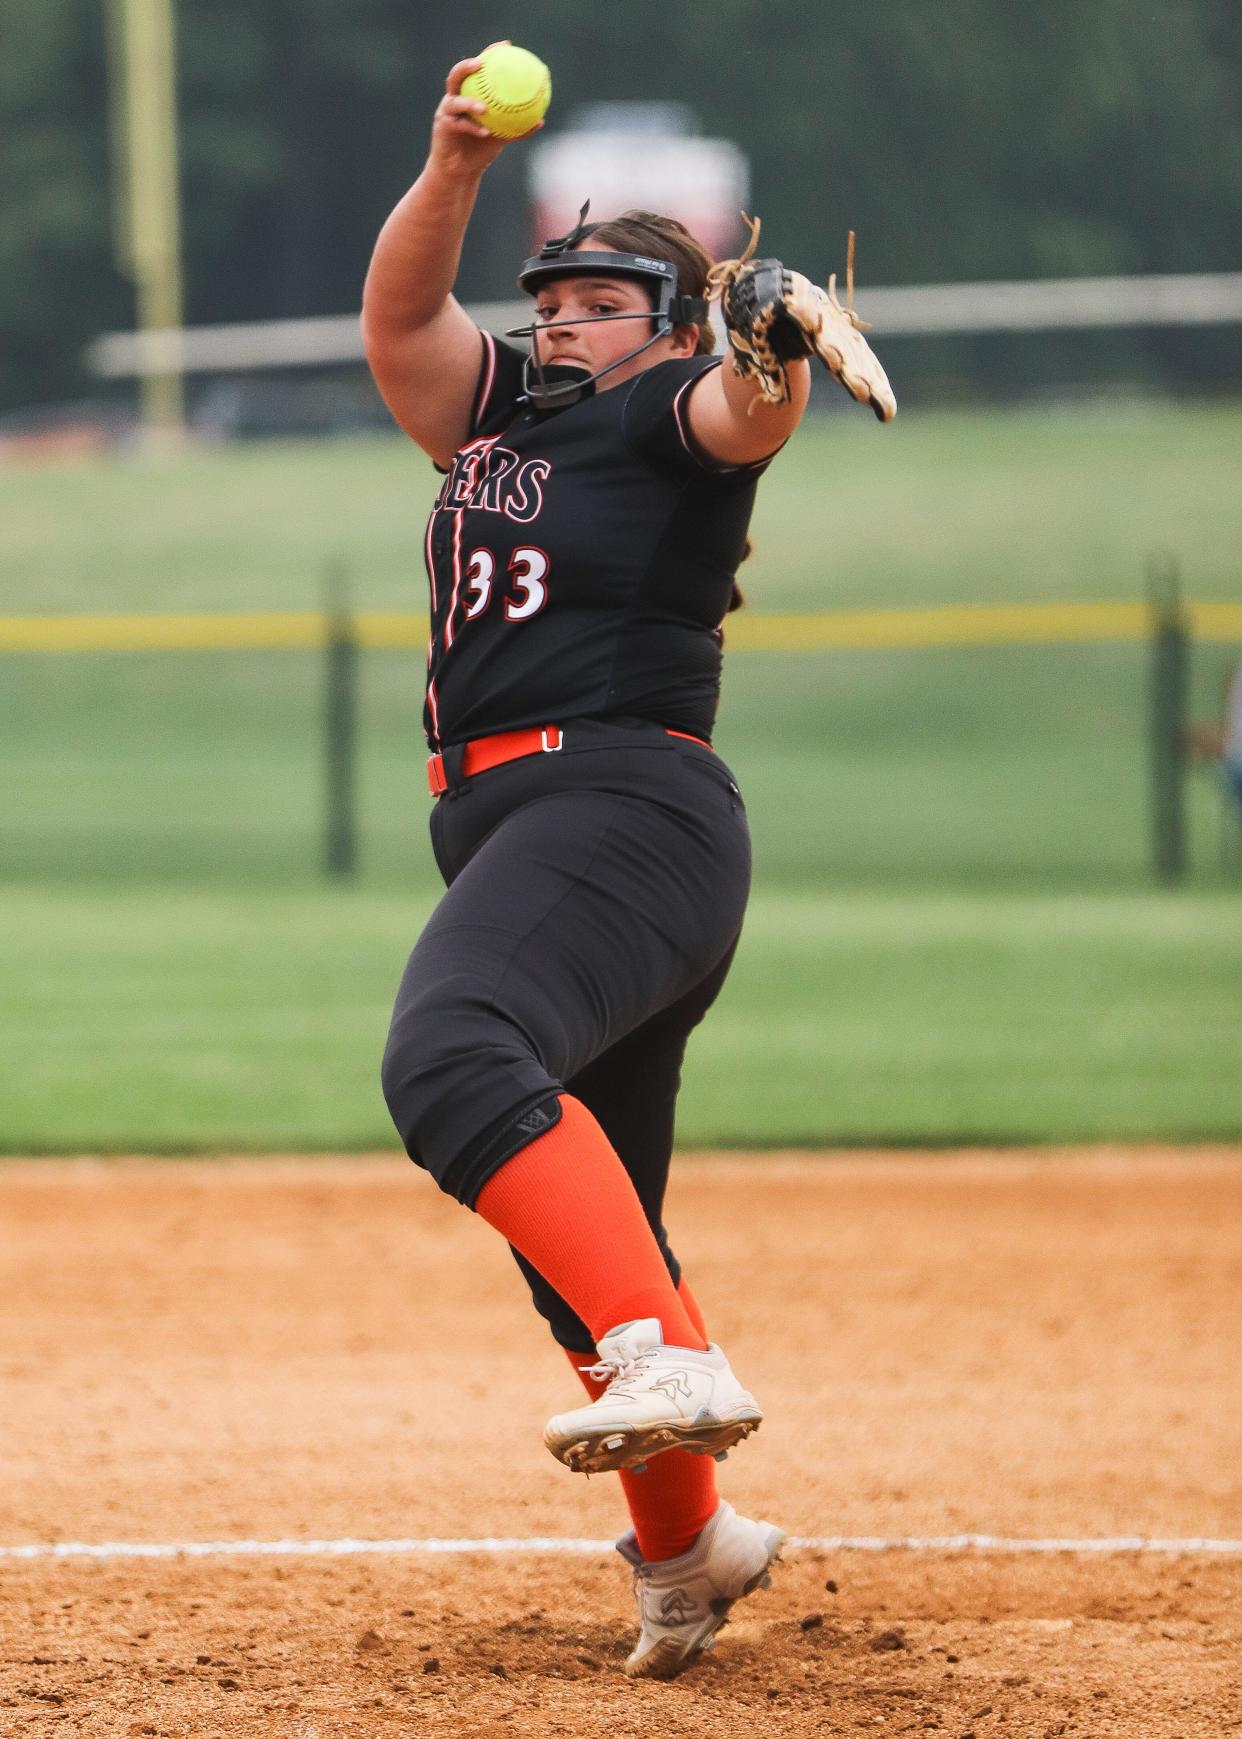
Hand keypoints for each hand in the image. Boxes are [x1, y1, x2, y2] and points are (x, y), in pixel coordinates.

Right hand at [428, 48, 543, 180]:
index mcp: (468, 93)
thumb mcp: (502, 137)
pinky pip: (460, 125)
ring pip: (455, 101)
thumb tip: (541, 120)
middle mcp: (455, 98)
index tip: (506, 45)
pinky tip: (486, 132)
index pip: (477, 69)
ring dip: (470, 102)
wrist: (461, 170)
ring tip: (484, 108)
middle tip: (480, 63)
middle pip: (456, 75)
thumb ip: (517, 126)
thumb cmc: (480, 150)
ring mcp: (447, 112)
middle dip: (467, 66)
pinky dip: (473, 128)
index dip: (489, 53)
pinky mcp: (443, 127)